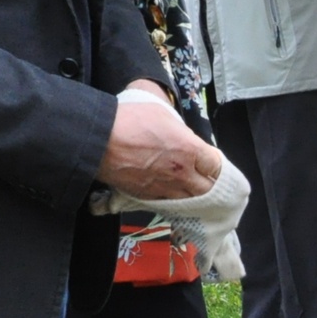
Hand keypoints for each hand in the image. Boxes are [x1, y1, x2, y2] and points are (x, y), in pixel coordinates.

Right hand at [97, 85, 219, 199]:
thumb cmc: (129, 120)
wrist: (100, 139)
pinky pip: (169, 202)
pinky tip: (172, 193)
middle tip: (206, 179)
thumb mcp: (162, 114)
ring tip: (192, 189)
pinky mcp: (150, 196)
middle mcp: (182, 172)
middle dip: (210, 184)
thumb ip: (180, 130)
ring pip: (191, 200)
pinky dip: (174, 199)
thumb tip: (185, 137)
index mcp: (190, 149)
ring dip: (194, 195)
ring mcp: (166, 187)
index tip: (211, 162)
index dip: (214, 164)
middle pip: (209, 188)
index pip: (216, 165)